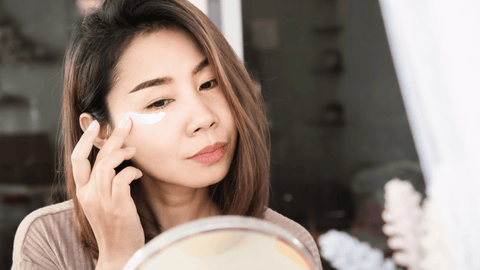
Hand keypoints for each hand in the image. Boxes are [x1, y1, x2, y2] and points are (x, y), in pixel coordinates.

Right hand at [71, 117, 143, 268]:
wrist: (119, 252)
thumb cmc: (114, 225)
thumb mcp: (103, 202)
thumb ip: (104, 182)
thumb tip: (116, 158)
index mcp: (82, 192)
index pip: (76, 160)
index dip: (85, 140)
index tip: (97, 124)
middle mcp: (89, 194)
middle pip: (96, 157)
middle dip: (112, 136)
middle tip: (126, 123)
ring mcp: (102, 201)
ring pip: (107, 165)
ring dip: (123, 153)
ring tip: (134, 150)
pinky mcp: (118, 206)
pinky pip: (122, 178)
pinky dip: (132, 171)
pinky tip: (139, 174)